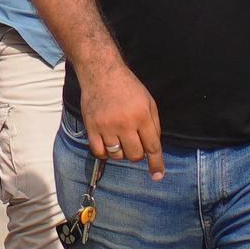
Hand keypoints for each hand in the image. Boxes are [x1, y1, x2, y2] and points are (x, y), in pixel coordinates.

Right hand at [73, 60, 163, 177]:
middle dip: (137, 154)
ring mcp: (106, 126)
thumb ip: (153, 125)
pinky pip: (99, 152)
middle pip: (134, 155)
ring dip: (121, 152)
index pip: (152, 147)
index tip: (157, 175)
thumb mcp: (148, 101)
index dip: (156, 163)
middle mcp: (125, 123)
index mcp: (142, 115)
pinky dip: (105, 152)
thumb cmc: (128, 87)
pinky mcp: (91, 127)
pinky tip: (108, 143)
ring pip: (117, 155)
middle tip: (134, 143)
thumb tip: (153, 148)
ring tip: (120, 139)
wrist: (101, 73)